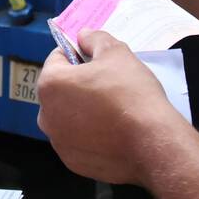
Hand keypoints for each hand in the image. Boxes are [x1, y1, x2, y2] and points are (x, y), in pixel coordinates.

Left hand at [37, 29, 178, 184]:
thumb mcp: (117, 53)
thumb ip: (95, 39)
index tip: (98, 60)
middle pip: (60, 90)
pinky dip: (90, 135)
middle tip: (109, 85)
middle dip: (79, 84)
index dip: (78, 55)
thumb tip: (83, 35)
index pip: (57, 59)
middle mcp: (46, 115)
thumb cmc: (130, 93)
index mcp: (50, 85)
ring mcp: (58, 142)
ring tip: (112, 110)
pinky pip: (78, 141)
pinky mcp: (73, 163)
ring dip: (83, 111)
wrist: (152, 143)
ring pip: (68, 117)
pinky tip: (113, 133)